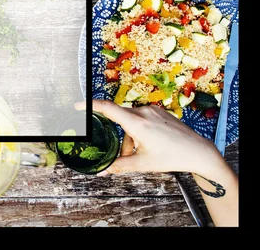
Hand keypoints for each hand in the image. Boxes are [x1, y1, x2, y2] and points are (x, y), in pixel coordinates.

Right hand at [78, 100, 223, 175]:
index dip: (90, 105)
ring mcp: (152, 110)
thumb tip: (102, 171)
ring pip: (131, 120)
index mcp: (137, 123)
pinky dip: (139, 130)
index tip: (78, 106)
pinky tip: (150, 143)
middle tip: (125, 154)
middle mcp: (143, 112)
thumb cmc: (172, 157)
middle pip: (120, 118)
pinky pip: (141, 118)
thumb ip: (119, 166)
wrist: (198, 151)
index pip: (107, 108)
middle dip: (119, 136)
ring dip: (130, 135)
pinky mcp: (159, 111)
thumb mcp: (143, 164)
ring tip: (141, 152)